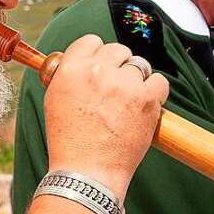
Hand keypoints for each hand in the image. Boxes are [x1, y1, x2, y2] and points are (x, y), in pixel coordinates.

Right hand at [44, 35, 168, 199]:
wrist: (87, 172)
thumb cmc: (69, 142)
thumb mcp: (54, 100)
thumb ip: (69, 75)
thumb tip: (85, 61)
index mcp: (72, 69)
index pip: (91, 41)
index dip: (99, 54)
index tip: (102, 67)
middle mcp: (98, 71)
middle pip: (118, 50)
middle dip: (119, 67)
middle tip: (117, 89)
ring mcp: (124, 84)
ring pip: (140, 66)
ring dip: (137, 81)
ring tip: (129, 103)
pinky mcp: (146, 99)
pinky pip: (159, 82)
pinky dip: (155, 93)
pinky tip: (145, 106)